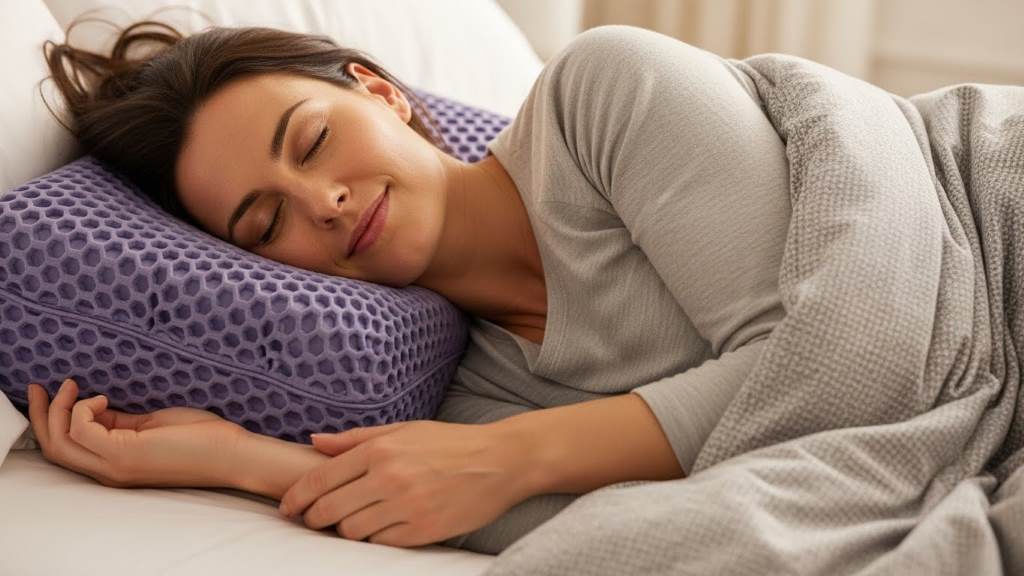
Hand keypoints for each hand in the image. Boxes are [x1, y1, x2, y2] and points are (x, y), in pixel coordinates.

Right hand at [27, 378, 247, 488]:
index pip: (68, 448)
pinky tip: (102, 398)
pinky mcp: (126, 455)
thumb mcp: (152, 427)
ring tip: (70, 386)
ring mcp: (116, 466)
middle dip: (40, 416)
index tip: (56, 390)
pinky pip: (82, 431)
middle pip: (54, 449)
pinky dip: (83, 410)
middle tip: (39, 387)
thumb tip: (99, 409)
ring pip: (60, 443)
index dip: (54, 420)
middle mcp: (109, 471)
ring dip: (56, 411)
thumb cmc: (202, 439)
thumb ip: (122, 423)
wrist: (233, 455)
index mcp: (115, 464)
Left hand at [278, 420, 532, 547]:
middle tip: (314, 520)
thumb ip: (356, 438)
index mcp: (380, 449)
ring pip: (352, 531)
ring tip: (356, 520)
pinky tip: (384, 526)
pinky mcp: (423, 530)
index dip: (297, 497)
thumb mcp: (403, 429)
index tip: (288, 508)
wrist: (501, 460)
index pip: (320, 478)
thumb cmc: (450, 442)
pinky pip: (381, 542)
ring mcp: (406, 505)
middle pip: (329, 510)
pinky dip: (376, 537)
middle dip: (315, 518)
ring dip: (347, 529)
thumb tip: (314, 441)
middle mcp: (389, 476)